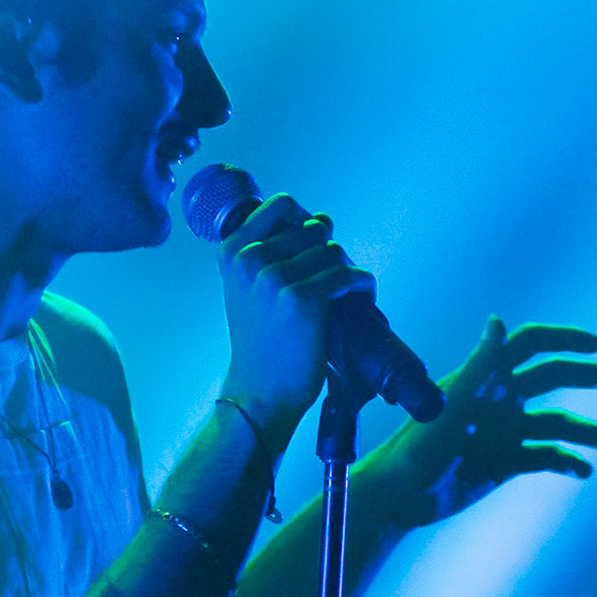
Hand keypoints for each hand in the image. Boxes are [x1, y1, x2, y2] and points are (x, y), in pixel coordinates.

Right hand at [217, 195, 376, 439]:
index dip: (306, 220)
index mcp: (233, 251)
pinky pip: (348, 275)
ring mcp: (275, 278)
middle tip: (335, 276)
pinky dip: (363, 285)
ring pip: (334, 251)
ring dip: (348, 269)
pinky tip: (363, 297)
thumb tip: (317, 221)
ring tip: (347, 292)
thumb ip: (266, 252)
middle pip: (315, 228)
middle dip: (330, 250)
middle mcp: (251, 259)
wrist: (259, 391)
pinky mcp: (303, 299)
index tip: (315, 244)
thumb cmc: (260, 342)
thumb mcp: (244, 288)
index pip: (283, 205)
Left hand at [370, 316, 596, 528]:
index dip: (564, 339)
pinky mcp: (507, 463)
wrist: (400, 498)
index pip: (531, 344)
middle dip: (591, 378)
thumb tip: (497, 320)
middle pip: (555, 378)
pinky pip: (548, 457)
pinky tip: (584, 470)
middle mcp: (501, 400)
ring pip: (558, 423)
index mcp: (486, 378)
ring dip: (586, 429)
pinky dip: (569, 461)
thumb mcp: (451, 407)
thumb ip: (478, 367)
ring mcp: (506, 432)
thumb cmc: (417, 448)